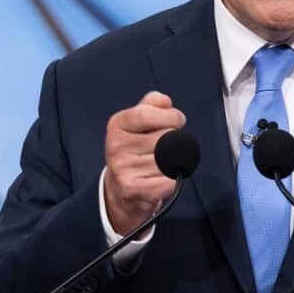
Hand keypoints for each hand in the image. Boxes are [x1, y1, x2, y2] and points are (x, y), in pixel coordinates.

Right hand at [103, 91, 186, 235]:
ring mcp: (122, 169)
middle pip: (163, 137)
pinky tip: (161, 179)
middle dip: (174, 141)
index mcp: (117, 125)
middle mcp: (116, 146)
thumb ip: (151, 105)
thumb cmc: (134, 152)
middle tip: (167, 148)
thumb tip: (165, 101)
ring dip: (173, 163)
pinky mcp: (132, 189)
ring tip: (160, 166)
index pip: (145, 114)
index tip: (178, 120)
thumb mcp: (137, 123)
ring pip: (168, 160)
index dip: (169, 116)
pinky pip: (168, 181)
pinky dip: (172, 180)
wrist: (120, 190)